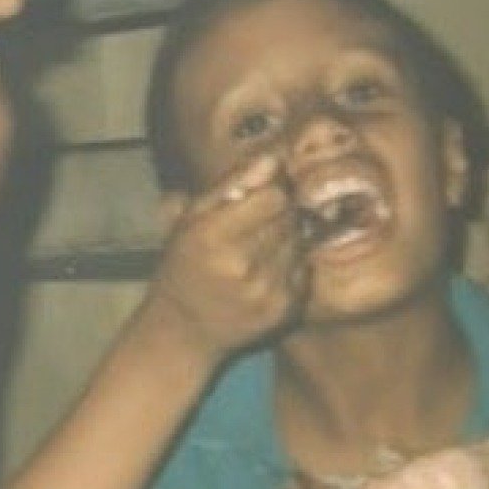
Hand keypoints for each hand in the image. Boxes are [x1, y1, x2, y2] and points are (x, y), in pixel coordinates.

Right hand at [143, 154, 306, 363]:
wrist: (184, 330)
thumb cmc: (184, 266)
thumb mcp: (191, 219)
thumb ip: (230, 185)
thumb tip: (273, 159)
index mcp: (212, 237)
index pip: (274, 197)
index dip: (271, 191)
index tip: (258, 196)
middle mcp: (242, 266)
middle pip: (289, 217)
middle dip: (278, 213)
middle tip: (256, 223)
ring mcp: (266, 292)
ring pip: (299, 242)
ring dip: (285, 238)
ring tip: (257, 249)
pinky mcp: (283, 311)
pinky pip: (303, 270)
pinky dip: (290, 265)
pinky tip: (265, 272)